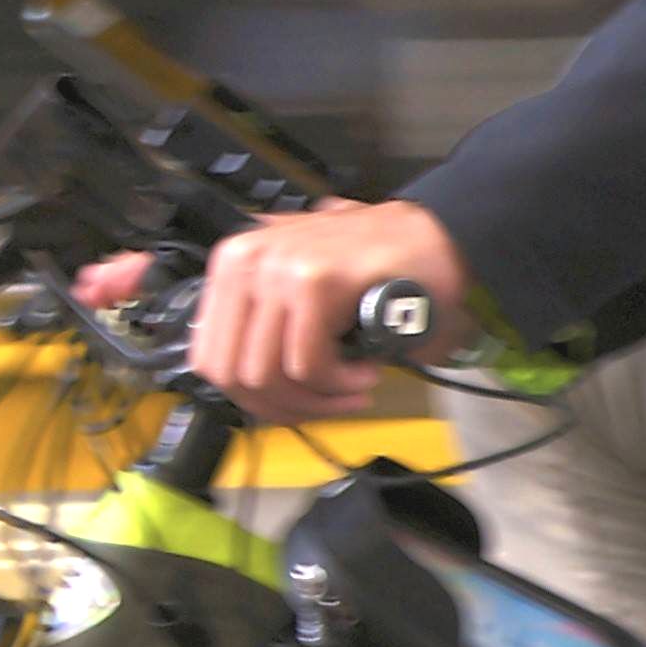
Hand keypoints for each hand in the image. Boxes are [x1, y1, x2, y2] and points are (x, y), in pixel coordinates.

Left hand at [186, 199, 469, 421]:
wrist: (436, 238)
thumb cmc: (375, 265)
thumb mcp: (301, 282)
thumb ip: (266, 318)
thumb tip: (243, 379)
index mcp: (233, 263)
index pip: (209, 358)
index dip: (251, 399)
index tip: (291, 406)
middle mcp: (246, 260)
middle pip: (235, 375)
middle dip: (285, 407)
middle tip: (328, 406)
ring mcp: (277, 268)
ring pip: (269, 376)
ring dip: (317, 400)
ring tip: (353, 389)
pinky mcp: (314, 281)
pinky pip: (308, 365)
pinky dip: (339, 383)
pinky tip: (366, 371)